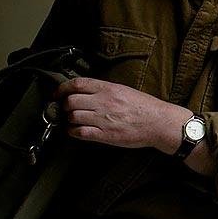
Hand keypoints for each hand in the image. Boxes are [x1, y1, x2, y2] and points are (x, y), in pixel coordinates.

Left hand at [55, 77, 190, 152]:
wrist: (159, 123)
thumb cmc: (146, 108)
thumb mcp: (125, 91)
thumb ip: (105, 90)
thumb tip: (87, 91)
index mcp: (109, 89)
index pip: (77, 84)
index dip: (63, 88)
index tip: (58, 93)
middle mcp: (104, 102)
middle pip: (71, 101)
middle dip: (65, 105)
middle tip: (66, 108)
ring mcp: (103, 119)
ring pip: (73, 116)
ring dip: (69, 119)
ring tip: (73, 120)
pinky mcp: (105, 134)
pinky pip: (80, 132)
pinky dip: (74, 132)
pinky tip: (77, 131)